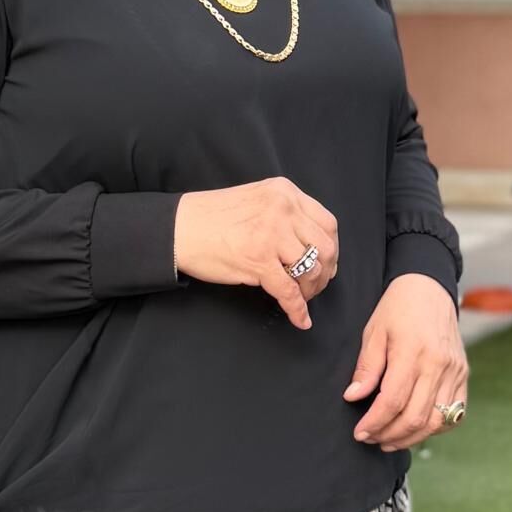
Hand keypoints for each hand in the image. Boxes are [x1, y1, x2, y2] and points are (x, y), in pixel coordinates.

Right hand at [174, 177, 337, 331]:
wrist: (178, 228)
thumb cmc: (211, 216)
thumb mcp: (257, 199)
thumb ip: (284, 214)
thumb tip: (313, 245)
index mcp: (284, 192)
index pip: (327, 222)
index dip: (332, 248)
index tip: (328, 263)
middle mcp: (283, 209)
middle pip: (326, 247)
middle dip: (325, 273)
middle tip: (315, 285)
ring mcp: (271, 234)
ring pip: (311, 270)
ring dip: (310, 290)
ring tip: (301, 297)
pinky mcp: (258, 260)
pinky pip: (289, 292)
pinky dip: (297, 310)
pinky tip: (299, 319)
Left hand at [342, 273, 468, 449]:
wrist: (429, 289)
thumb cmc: (397, 308)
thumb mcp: (374, 331)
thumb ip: (367, 367)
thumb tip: (353, 397)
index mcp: (413, 352)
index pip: (393, 401)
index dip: (374, 422)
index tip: (360, 432)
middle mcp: (438, 365)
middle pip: (416, 417)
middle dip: (390, 435)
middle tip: (371, 438)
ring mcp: (455, 372)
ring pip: (436, 421)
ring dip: (411, 437)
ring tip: (389, 440)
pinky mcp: (463, 375)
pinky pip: (454, 414)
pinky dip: (435, 428)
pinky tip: (416, 429)